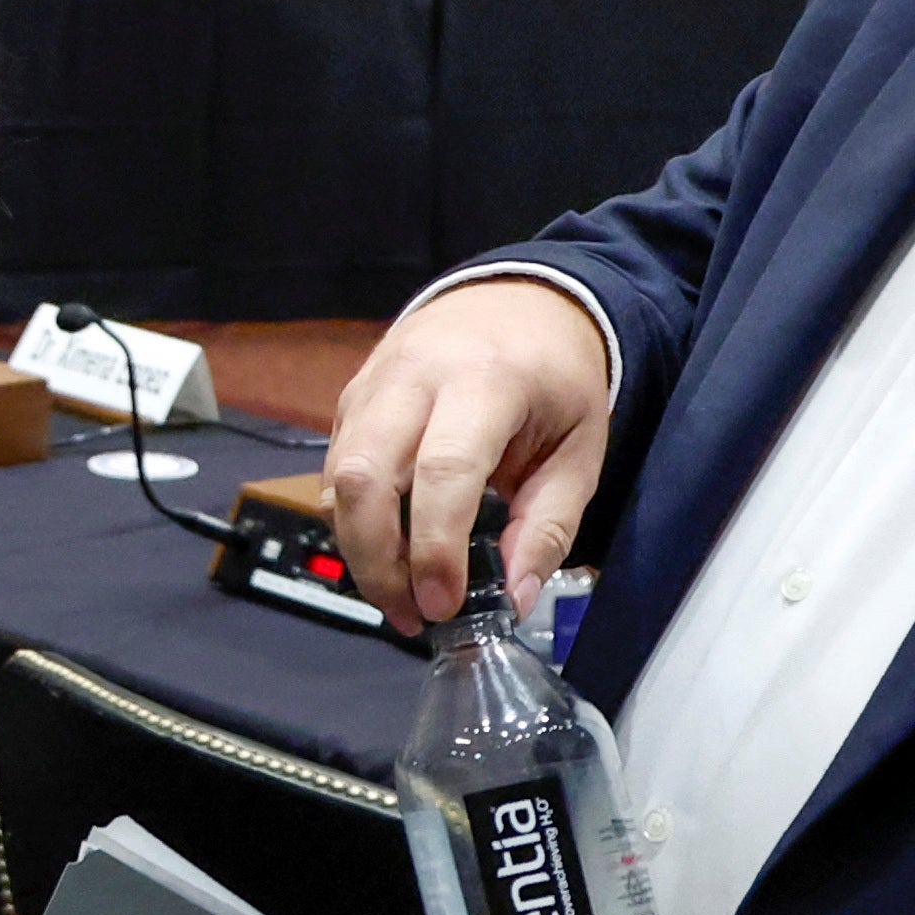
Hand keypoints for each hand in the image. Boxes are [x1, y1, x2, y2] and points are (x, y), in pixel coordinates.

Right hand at [325, 278, 610, 631]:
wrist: (516, 301)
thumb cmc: (555, 377)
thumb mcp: (580, 449)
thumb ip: (548, 525)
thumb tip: (512, 596)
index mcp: (486, 380)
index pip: (443, 471)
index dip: (434, 547)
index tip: (444, 605)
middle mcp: (414, 376)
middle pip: (362, 476)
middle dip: (376, 560)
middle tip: (410, 613)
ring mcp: (372, 384)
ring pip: (335, 478)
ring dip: (359, 549)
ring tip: (400, 595)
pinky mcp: (350, 399)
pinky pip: (334, 471)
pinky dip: (354, 520)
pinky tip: (388, 550)